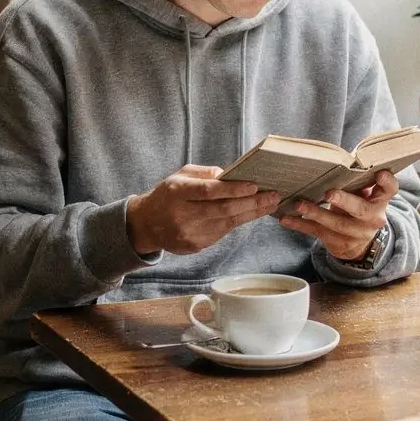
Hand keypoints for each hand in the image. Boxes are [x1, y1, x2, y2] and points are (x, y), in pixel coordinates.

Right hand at [127, 164, 280, 256]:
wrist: (146, 224)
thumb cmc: (168, 195)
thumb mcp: (180, 176)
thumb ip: (204, 174)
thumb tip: (230, 175)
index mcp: (177, 193)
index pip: (208, 191)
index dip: (232, 189)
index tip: (254, 185)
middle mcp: (182, 215)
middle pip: (223, 210)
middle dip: (251, 203)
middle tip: (273, 196)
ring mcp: (189, 234)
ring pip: (227, 224)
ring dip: (251, 213)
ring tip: (270, 204)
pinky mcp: (195, 246)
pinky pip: (222, 233)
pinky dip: (238, 222)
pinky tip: (252, 214)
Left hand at [279, 170, 398, 261]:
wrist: (359, 243)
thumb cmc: (358, 205)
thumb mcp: (364, 194)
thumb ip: (358, 181)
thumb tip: (342, 159)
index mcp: (380, 201)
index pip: (390, 190)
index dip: (387, 182)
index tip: (379, 173)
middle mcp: (372, 218)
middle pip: (360, 210)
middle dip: (344, 201)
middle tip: (329, 193)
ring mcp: (356, 233)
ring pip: (336, 223)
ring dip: (316, 213)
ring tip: (299, 203)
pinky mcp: (337, 242)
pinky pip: (317, 233)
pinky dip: (300, 224)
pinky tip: (286, 219)